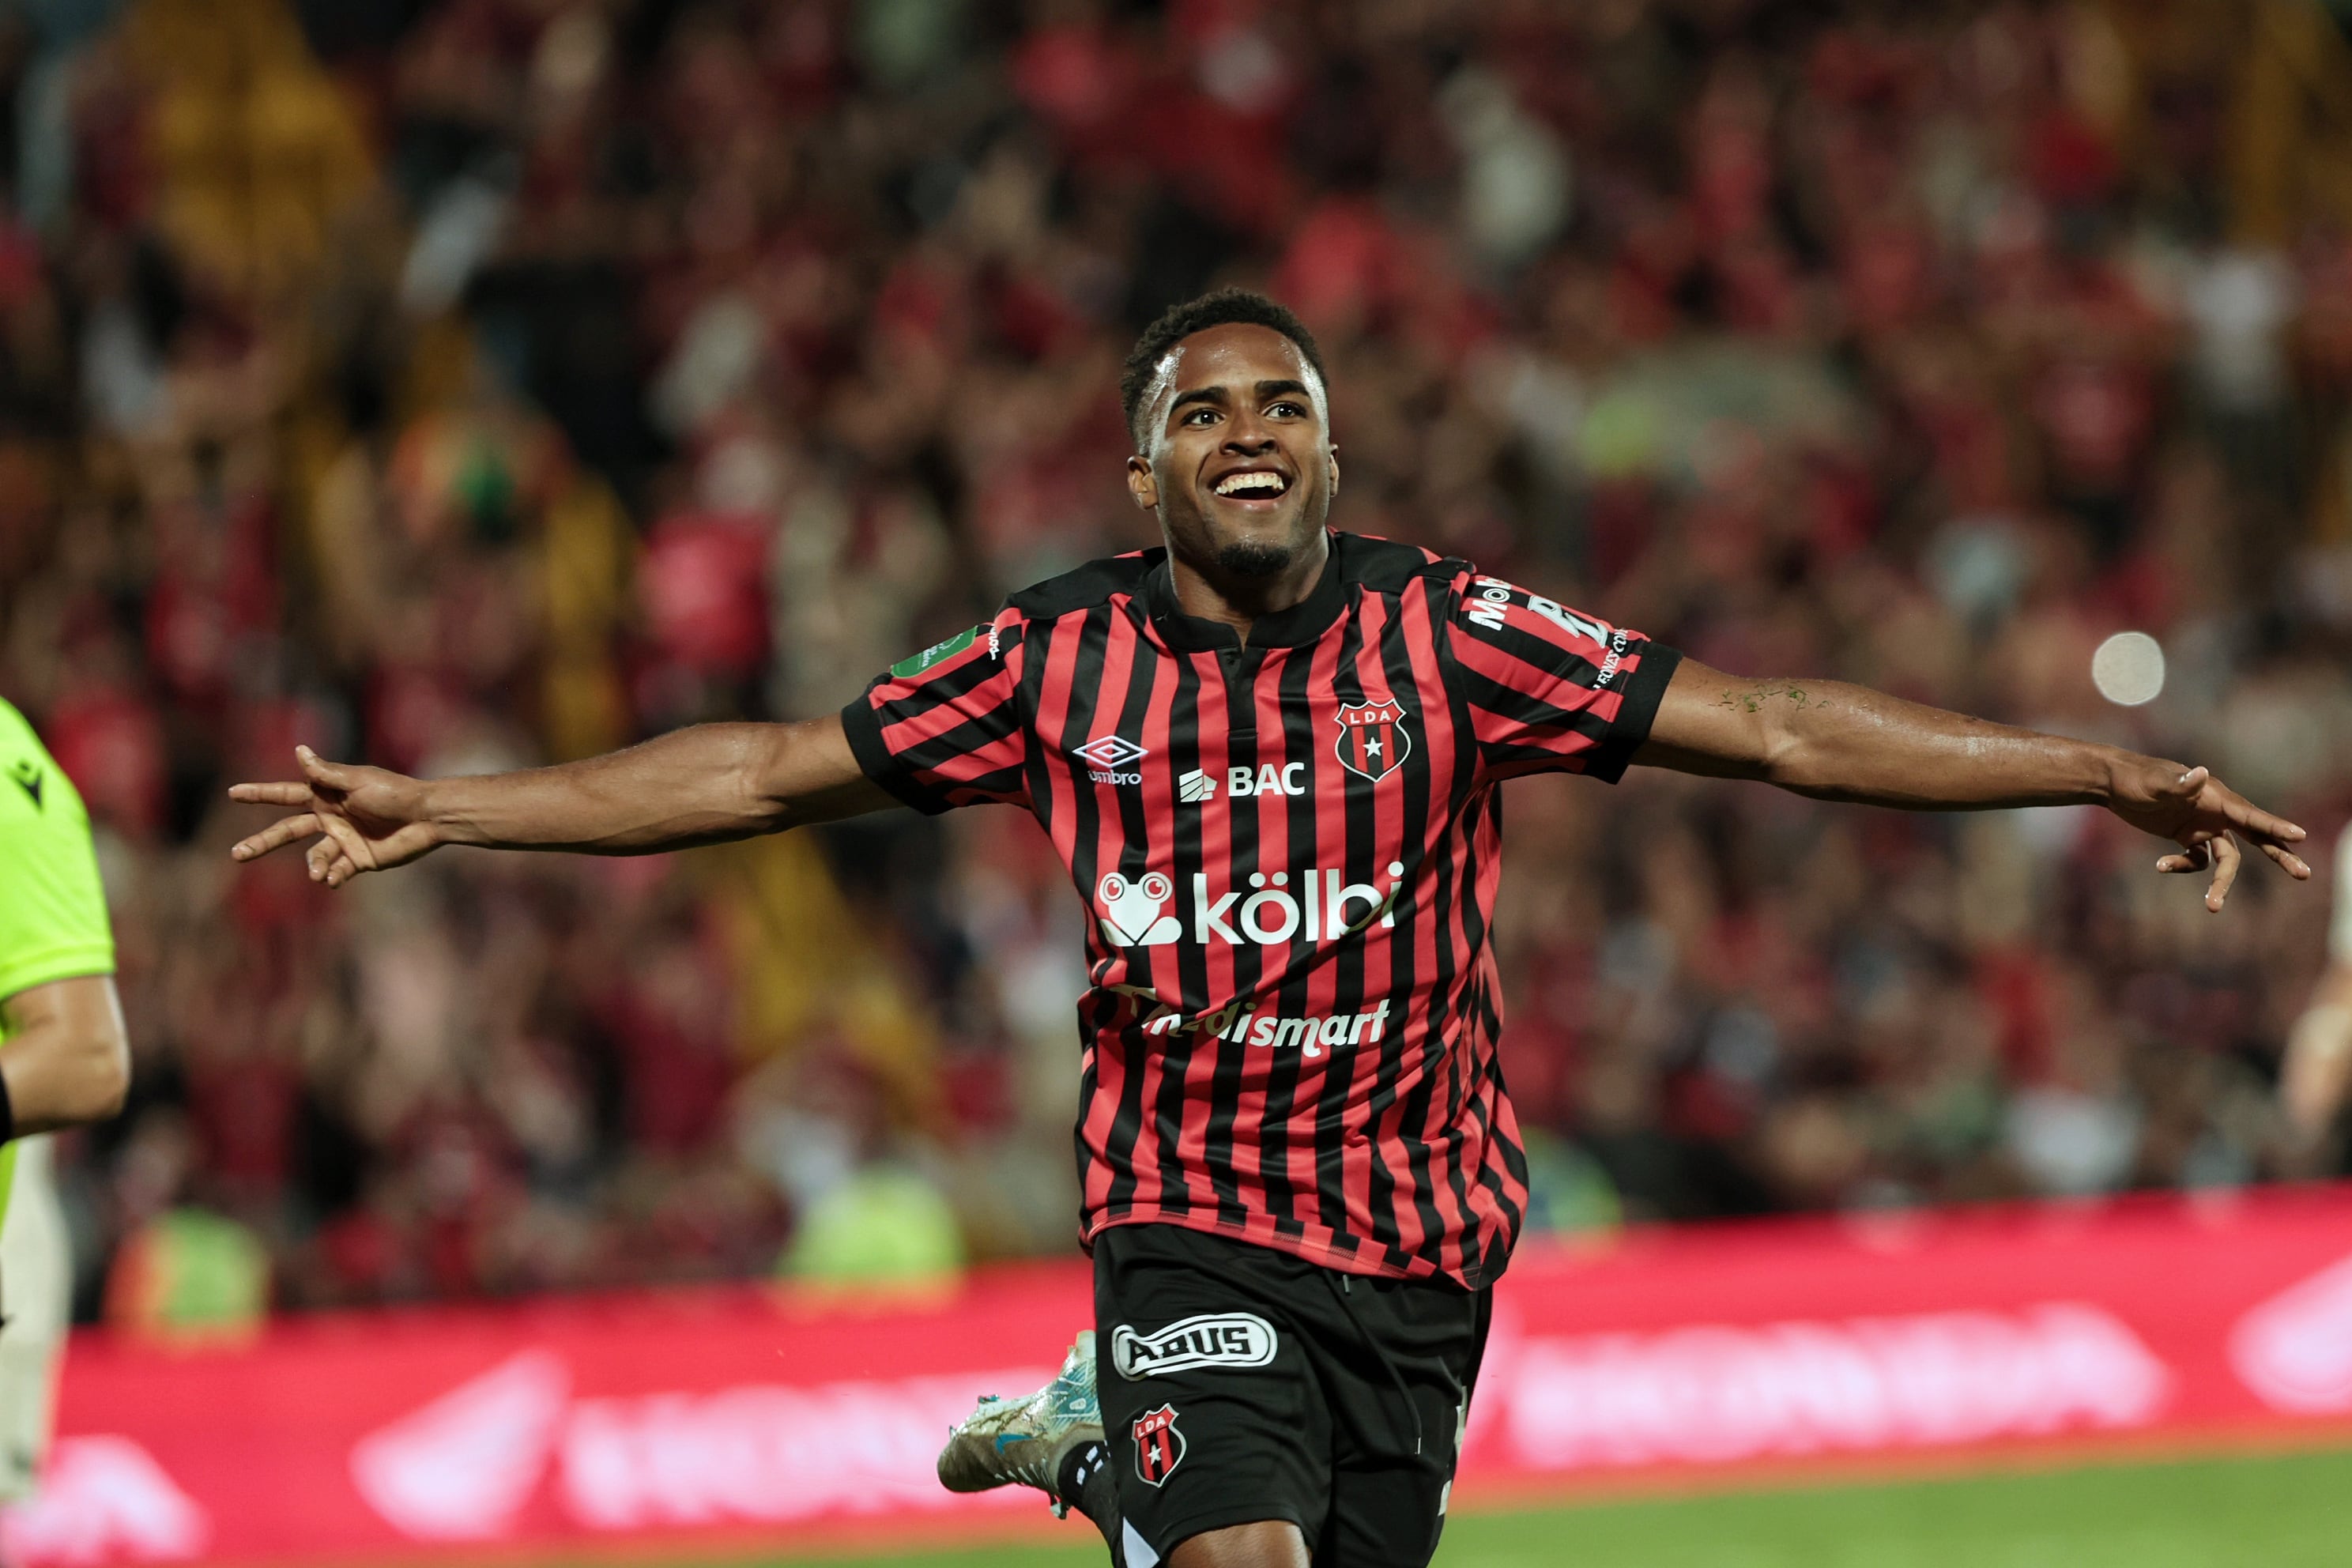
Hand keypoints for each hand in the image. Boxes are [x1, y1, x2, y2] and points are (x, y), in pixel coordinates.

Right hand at [228, 747, 441, 887]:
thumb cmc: (394, 792)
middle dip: (262, 842)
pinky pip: (337, 871)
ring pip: (314, 857)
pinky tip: (333, 880)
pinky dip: (333, 877)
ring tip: (318, 873)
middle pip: (287, 832)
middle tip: (237, 853)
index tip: (233, 793)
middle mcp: (329, 818)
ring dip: (314, 865)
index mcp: (326, 796)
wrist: (426, 818)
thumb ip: (327, 773)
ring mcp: (342, 840)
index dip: (260, 794)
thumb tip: (298, 750)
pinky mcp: (358, 860)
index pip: (285, 794)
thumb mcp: (358, 780)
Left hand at [2105, 761, 2309, 911]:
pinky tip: (2160, 866)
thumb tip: (2202, 774)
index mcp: (2216, 798)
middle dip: (2279, 855)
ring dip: (2221, 883)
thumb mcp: (2155, 783)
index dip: (2276, 827)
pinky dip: (2183, 866)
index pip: (2252, 815)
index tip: (2301, 837)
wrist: (2113, 783)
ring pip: (2225, 859)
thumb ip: (2179, 783)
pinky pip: (2196, 860)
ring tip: (2213, 908)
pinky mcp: (2187, 836)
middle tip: (2304, 874)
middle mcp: (2217, 813)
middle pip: (2256, 837)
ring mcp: (2203, 826)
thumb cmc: (2136, 778)